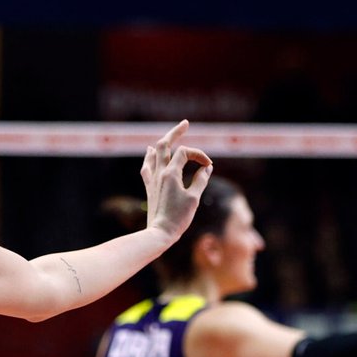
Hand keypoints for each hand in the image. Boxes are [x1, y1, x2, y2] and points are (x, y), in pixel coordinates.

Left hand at [141, 120, 212, 242]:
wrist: (159, 233)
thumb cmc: (179, 218)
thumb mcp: (194, 198)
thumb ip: (201, 180)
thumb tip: (207, 168)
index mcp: (170, 173)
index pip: (185, 152)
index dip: (199, 155)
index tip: (209, 166)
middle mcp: (159, 173)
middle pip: (164, 145)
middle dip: (175, 132)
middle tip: (185, 123)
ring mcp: (152, 180)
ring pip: (154, 154)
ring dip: (163, 143)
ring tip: (170, 135)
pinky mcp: (150, 187)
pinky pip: (147, 167)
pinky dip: (150, 157)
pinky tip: (150, 152)